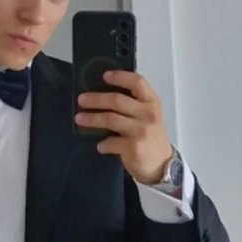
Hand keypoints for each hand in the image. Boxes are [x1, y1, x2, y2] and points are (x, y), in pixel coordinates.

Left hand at [75, 70, 174, 184]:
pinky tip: (100, 145)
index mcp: (152, 103)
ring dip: (92, 119)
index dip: (120, 77)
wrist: (162, 165)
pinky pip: (111, 142)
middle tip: (81, 100)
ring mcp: (140, 131)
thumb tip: (104, 98)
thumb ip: (134, 105)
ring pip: (110, 119)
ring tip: (80, 119)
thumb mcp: (149, 117)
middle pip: (117, 100)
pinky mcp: (133, 147)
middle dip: (95, 99)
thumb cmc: (152, 140)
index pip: (137, 82)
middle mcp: (148, 114)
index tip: (105, 76)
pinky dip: (103, 144)